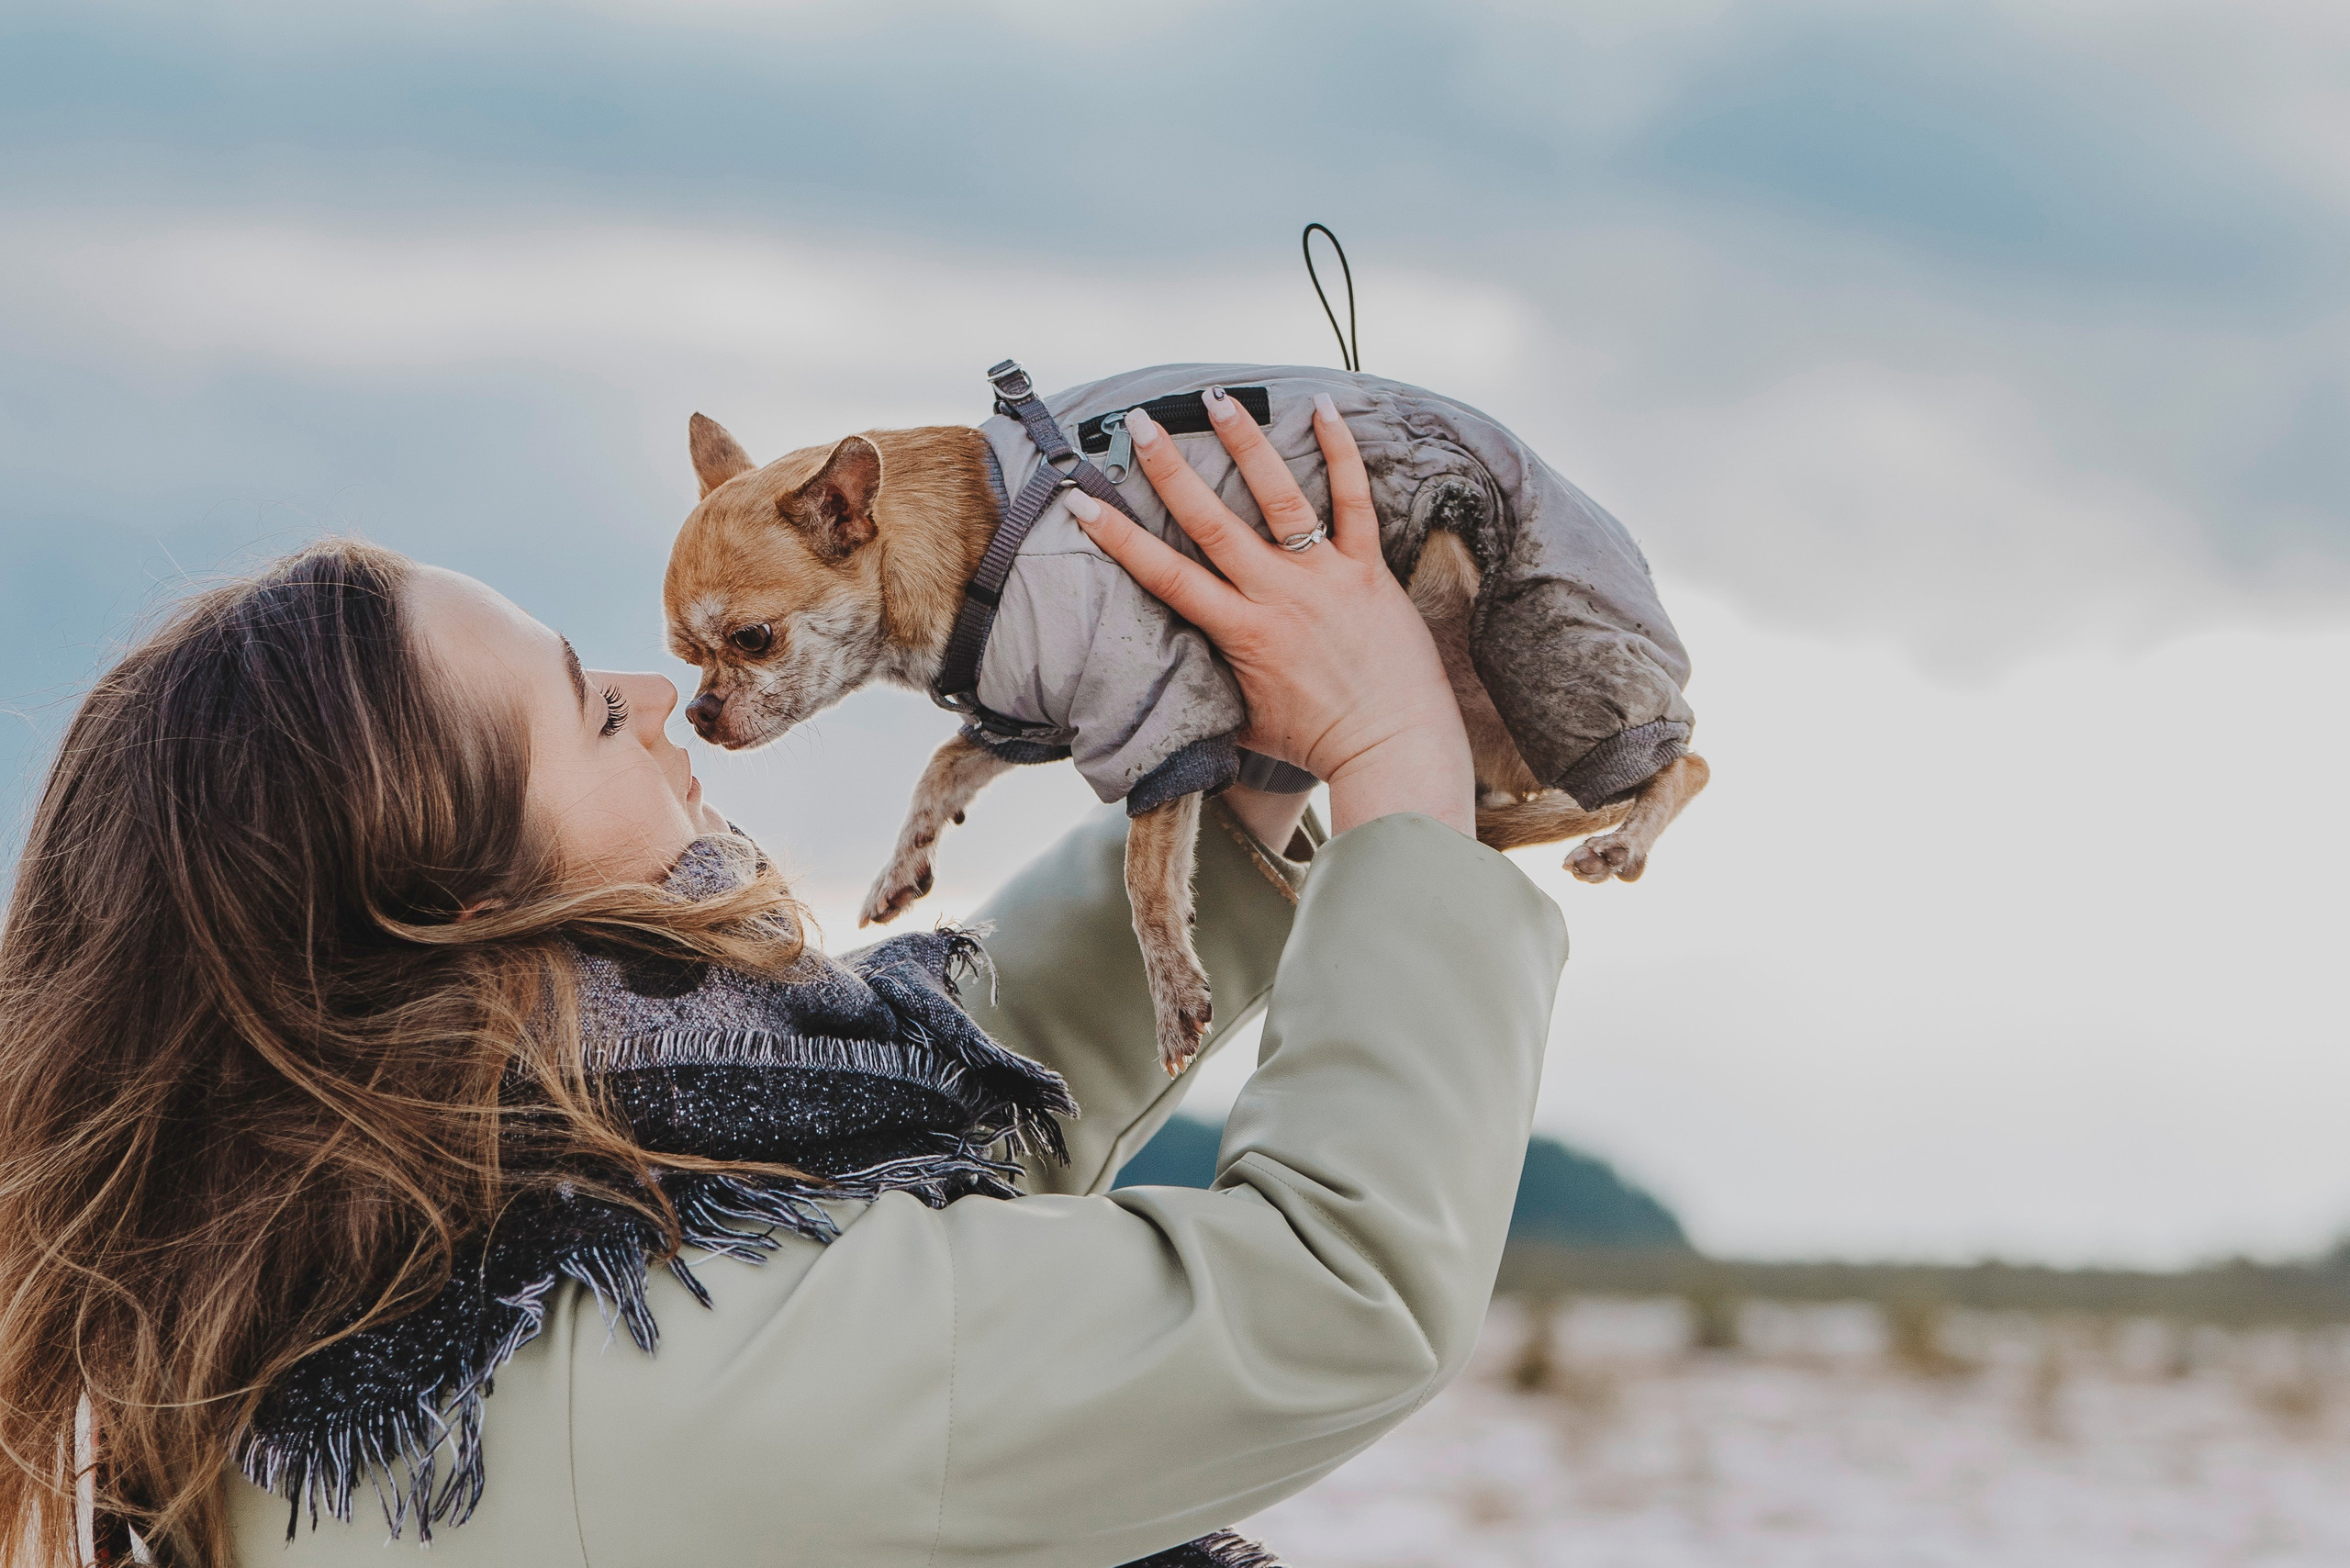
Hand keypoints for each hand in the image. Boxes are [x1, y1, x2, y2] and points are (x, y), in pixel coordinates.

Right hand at [1063, 390, 1473, 837]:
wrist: (1392, 747)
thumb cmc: (1318, 742)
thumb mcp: (1246, 720)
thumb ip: (1209, 689)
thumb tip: (1170, 675)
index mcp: (1241, 632)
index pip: (1167, 576)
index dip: (1120, 537)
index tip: (1084, 502)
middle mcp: (1277, 595)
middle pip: (1211, 521)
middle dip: (1170, 469)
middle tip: (1141, 424)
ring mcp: (1325, 576)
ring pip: (1278, 496)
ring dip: (1245, 443)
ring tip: (1216, 399)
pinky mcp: (1368, 569)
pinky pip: (1354, 499)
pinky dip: (1340, 451)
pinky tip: (1322, 407)